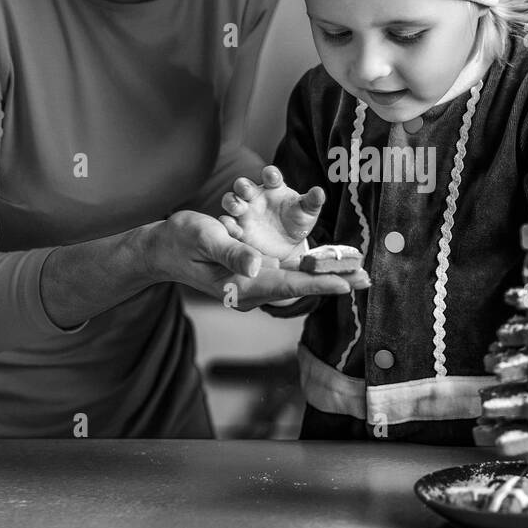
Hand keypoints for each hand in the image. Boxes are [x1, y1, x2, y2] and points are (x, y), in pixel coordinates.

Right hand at [143, 210, 366, 309]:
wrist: (161, 249)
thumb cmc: (179, 240)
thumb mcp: (205, 238)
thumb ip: (231, 252)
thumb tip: (257, 265)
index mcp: (240, 285)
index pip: (286, 285)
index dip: (318, 284)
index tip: (345, 283)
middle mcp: (250, 289)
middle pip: (298, 286)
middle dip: (332, 282)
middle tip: (367, 279)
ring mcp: (253, 283)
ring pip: (296, 280)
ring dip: (326, 277)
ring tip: (358, 273)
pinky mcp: (254, 274)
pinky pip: (287, 273)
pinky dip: (310, 269)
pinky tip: (330, 266)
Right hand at [219, 166, 322, 260]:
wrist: (288, 245)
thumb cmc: (297, 221)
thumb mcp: (306, 212)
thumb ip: (312, 202)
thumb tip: (320, 192)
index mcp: (274, 188)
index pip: (270, 176)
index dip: (270, 173)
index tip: (272, 174)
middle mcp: (255, 196)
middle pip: (244, 185)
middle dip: (243, 185)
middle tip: (246, 190)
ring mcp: (244, 211)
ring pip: (231, 201)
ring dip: (232, 202)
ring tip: (237, 208)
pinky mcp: (237, 228)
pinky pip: (228, 224)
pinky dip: (228, 226)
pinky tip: (233, 230)